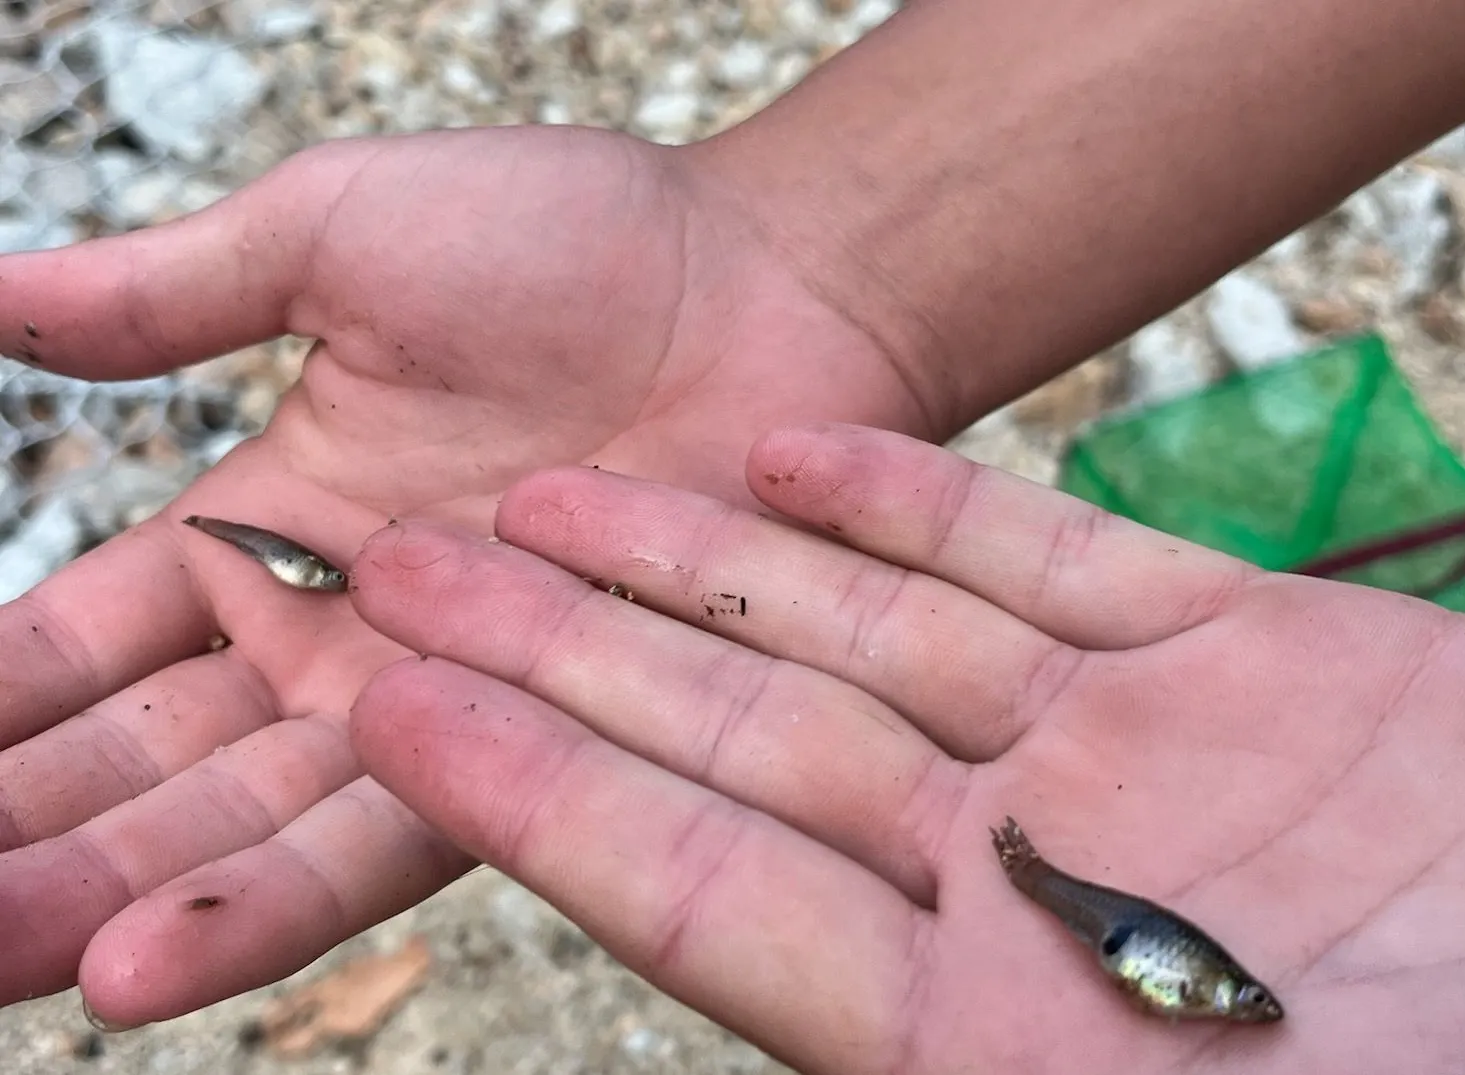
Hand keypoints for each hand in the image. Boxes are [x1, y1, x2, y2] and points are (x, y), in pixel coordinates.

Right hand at [0, 127, 925, 1025]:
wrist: (767, 283)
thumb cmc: (571, 241)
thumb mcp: (334, 238)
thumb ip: (172, 294)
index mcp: (277, 528)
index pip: (94, 643)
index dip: (1, 703)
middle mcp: (350, 636)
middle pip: (154, 764)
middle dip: (31, 835)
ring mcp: (451, 693)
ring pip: (250, 824)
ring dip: (116, 894)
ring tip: (2, 955)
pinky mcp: (550, 735)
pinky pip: (394, 829)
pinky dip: (266, 898)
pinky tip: (138, 962)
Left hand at [348, 421, 1464, 1074]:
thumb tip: (823, 1071)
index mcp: (975, 1030)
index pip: (701, 893)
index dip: (538, 797)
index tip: (391, 713)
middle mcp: (1019, 883)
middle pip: (743, 744)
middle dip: (567, 654)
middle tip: (400, 567)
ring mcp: (1125, 757)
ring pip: (864, 635)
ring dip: (703, 563)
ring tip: (550, 490)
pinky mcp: (1242, 654)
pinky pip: (1048, 559)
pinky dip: (924, 505)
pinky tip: (793, 452)